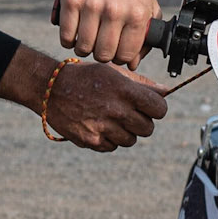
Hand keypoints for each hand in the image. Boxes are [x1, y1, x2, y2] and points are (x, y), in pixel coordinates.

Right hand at [45, 60, 167, 150]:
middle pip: (148, 128)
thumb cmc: (86, 77)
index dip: (156, 108)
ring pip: (131, 140)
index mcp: (125, 90)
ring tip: (111, 118)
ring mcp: (103, 127)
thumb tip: (166, 91)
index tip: (149, 106)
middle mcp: (116, 110)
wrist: (51, 88)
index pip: (160, 109)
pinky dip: (109, 139)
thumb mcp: (113, 72)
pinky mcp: (91, 140)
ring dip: (125, 132)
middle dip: (141, 122)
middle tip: (128, 113)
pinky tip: (99, 125)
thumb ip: (141, 83)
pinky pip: (112, 147)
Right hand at [57, 0, 158, 66]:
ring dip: (85, 48)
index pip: (126, 55)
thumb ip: (145, 38)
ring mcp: (91, 5)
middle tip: (102, 45)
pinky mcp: (71, 0)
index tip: (118, 51)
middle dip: (103, 54)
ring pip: (83, 48)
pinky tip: (76, 32)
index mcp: (137, 15)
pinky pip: (66, 36)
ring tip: (89, 38)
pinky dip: (69, 40)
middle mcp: (115, 10)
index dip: (121, 58)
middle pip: (104, 54)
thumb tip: (132, 64)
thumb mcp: (148, 9)